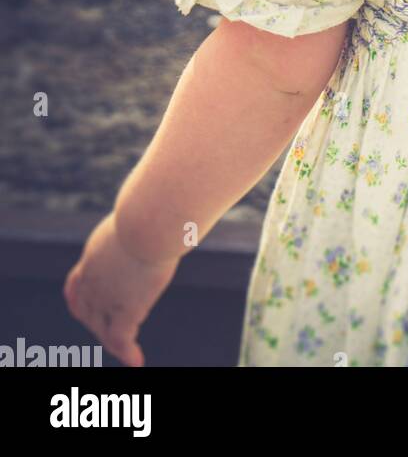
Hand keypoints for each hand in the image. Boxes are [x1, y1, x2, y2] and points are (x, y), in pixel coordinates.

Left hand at [63, 213, 178, 365]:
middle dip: (96, 323)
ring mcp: (106, 295)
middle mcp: (93, 278)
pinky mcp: (124, 309)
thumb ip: (149, 215)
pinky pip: (121, 339)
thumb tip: (170, 204)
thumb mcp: (144, 209)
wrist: (150, 218)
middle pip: (85, 309)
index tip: (78, 305)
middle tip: (113, 334)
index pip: (78, 282)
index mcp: (95, 252)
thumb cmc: (156, 205)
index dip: (79, 297)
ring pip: (102, 327)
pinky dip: (127, 354)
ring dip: (113, 341)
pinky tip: (136, 362)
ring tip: (127, 352)